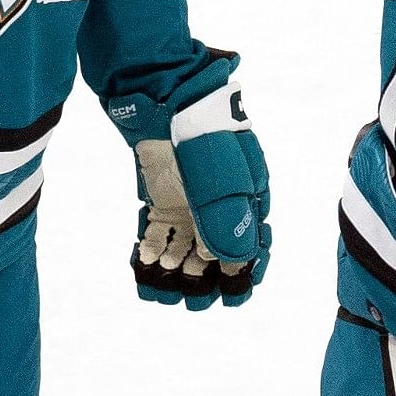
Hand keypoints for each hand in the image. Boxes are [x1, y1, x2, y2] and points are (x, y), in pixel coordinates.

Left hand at [134, 124, 270, 308]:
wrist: (168, 103)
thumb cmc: (206, 138)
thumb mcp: (225, 182)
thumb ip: (227, 224)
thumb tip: (225, 262)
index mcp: (246, 201)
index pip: (250, 246)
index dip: (243, 272)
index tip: (234, 292)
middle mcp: (219, 207)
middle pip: (215, 252)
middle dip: (204, 275)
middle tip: (192, 290)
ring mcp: (190, 205)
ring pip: (185, 246)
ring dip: (176, 264)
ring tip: (165, 274)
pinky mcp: (162, 200)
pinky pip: (157, 231)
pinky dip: (151, 247)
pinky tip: (144, 260)